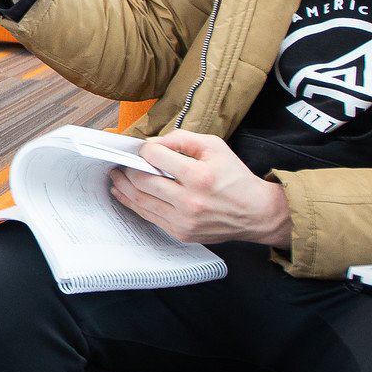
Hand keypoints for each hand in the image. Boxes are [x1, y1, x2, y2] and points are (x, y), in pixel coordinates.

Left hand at [105, 129, 291, 247]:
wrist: (256, 213)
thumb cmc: (235, 177)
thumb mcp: (215, 147)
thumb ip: (182, 139)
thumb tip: (153, 143)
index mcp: (199, 176)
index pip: (156, 157)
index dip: (145, 150)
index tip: (143, 148)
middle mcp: (189, 201)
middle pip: (143, 181)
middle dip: (126, 169)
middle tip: (118, 163)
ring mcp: (183, 220)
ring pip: (141, 201)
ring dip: (123, 187)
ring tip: (115, 177)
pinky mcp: (181, 233)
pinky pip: (150, 216)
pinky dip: (134, 204)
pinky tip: (125, 194)